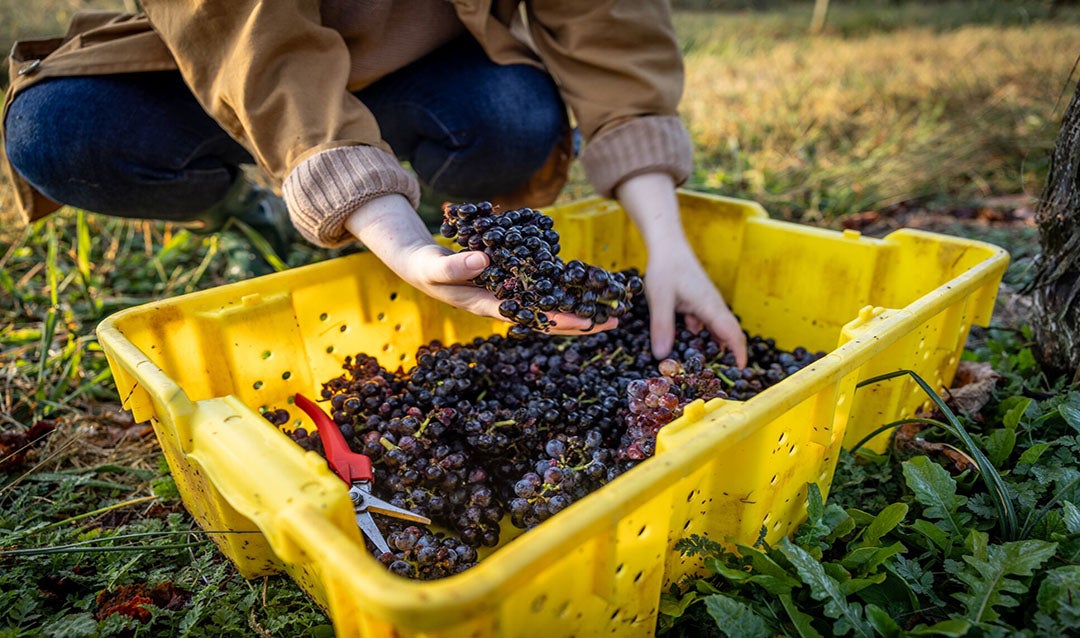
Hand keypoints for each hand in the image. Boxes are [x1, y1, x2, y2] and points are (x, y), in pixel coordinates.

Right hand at [344, 195, 612, 334]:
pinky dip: (566, 294)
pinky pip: (545, 293)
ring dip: (580, 312)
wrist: (422, 267)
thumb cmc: (426, 268)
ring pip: (551, 309)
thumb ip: (456, 266)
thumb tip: (485, 261)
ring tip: (613, 313)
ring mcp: (511, 297)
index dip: (555, 320)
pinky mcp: (514, 285)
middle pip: (548, 320)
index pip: (528, 317)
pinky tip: (589, 292)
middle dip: (581, 323)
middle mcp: (505, 306)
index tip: (581, 321)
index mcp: (488, 306)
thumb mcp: (434, 266)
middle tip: (614, 321)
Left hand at [614, 173, 747, 366]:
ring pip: (715, 326)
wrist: (667, 244)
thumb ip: (662, 327)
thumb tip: (662, 356)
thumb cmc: (665, 268)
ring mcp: (706, 301)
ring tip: (705, 362)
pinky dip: (700, 331)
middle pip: (727, 332)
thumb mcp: (660, 299)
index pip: (732, 333)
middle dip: (729, 352)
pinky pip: (704, 319)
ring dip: (713, 342)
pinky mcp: (698, 298)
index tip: (740, 371)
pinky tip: (689, 334)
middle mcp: (713, 304)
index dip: (739, 353)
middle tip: (722, 374)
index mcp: (710, 306)